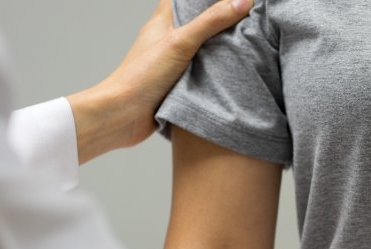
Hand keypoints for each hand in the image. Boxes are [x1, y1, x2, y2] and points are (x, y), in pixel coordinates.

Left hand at [66, 0, 252, 163]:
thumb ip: (211, 21)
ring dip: (219, 49)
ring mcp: (172, 63)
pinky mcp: (177, 84)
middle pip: (196, 23)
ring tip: (246, 44)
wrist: (124, 115)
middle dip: (219, 21)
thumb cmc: (141, 76)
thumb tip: (242, 1)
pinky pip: (201, 73)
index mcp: (163, 22)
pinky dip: (214, 72)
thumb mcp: (181, 42)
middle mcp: (167, 40)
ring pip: (200, 49)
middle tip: (246, 19)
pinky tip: (231, 73)